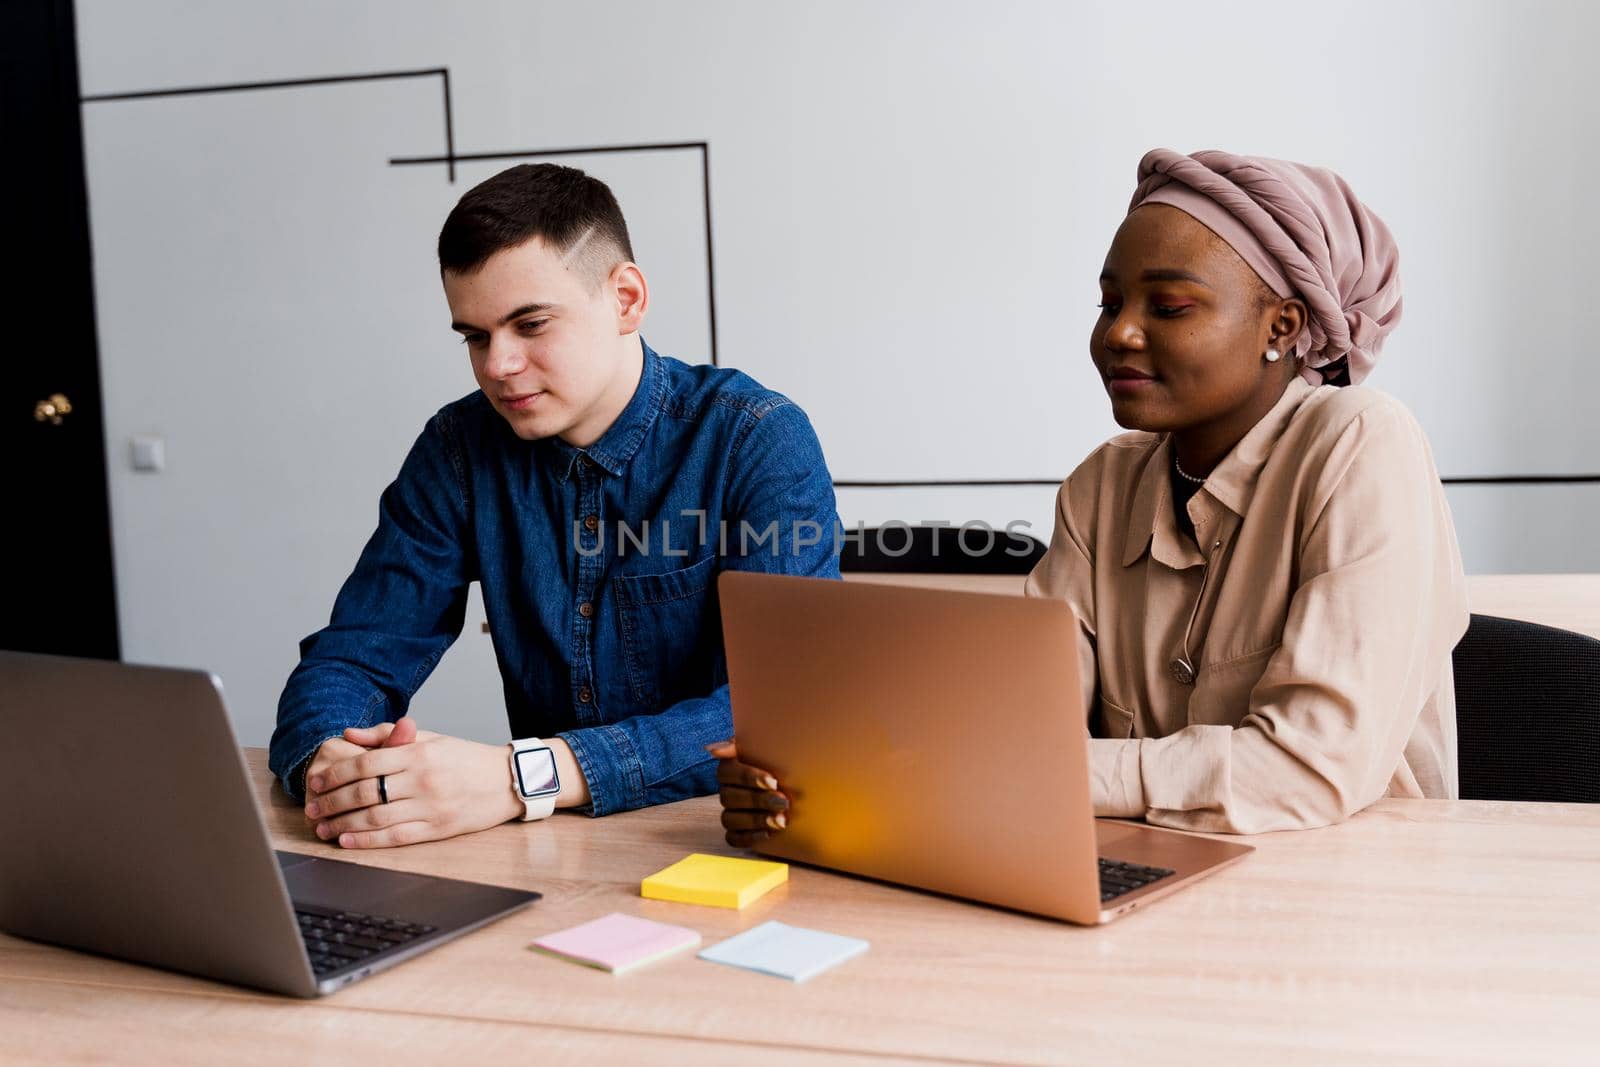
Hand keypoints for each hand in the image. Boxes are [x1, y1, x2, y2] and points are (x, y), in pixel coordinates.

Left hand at [306, 725, 521, 848]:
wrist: (508, 780)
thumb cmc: (466, 758)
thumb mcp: (431, 738)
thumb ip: (388, 734)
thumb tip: (349, 734)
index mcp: (420, 753)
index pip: (366, 763)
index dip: (336, 773)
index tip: (316, 782)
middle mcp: (423, 779)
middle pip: (365, 792)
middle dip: (333, 801)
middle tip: (312, 808)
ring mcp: (431, 806)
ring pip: (376, 817)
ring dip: (343, 823)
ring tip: (322, 827)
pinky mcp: (439, 829)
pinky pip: (396, 837)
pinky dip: (368, 841)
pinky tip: (348, 839)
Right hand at [707, 739, 787, 847]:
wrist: (794, 783)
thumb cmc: (777, 760)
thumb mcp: (764, 747)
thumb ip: (739, 744)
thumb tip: (713, 750)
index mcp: (729, 768)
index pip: (728, 773)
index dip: (749, 778)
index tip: (773, 782)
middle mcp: (725, 791)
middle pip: (729, 798)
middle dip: (758, 801)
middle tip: (783, 802)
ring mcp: (729, 812)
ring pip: (729, 819)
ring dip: (755, 821)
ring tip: (780, 821)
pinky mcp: (735, 832)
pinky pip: (732, 838)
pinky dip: (748, 837)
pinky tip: (768, 834)